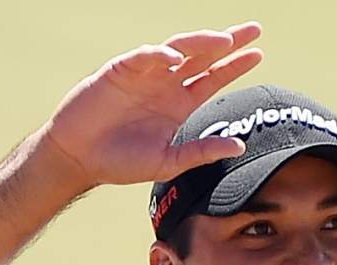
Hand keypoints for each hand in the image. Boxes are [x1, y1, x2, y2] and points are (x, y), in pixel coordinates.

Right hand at [41, 22, 262, 187]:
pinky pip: (143, 57)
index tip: (258, 54)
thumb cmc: (121, 162)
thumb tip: (239, 146)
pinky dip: (160, 55)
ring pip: (178, 49)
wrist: (78, 158)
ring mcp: (144, 75)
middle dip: (228, 41)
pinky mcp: (120, 71)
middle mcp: (166, 85)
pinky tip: (177, 58)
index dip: (235, 66)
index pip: (213, 79)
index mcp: (179, 104)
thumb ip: (202, 151)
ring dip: (201, 42)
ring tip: (224, 39)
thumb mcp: (168, 162)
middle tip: (254, 29)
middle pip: (203, 56)